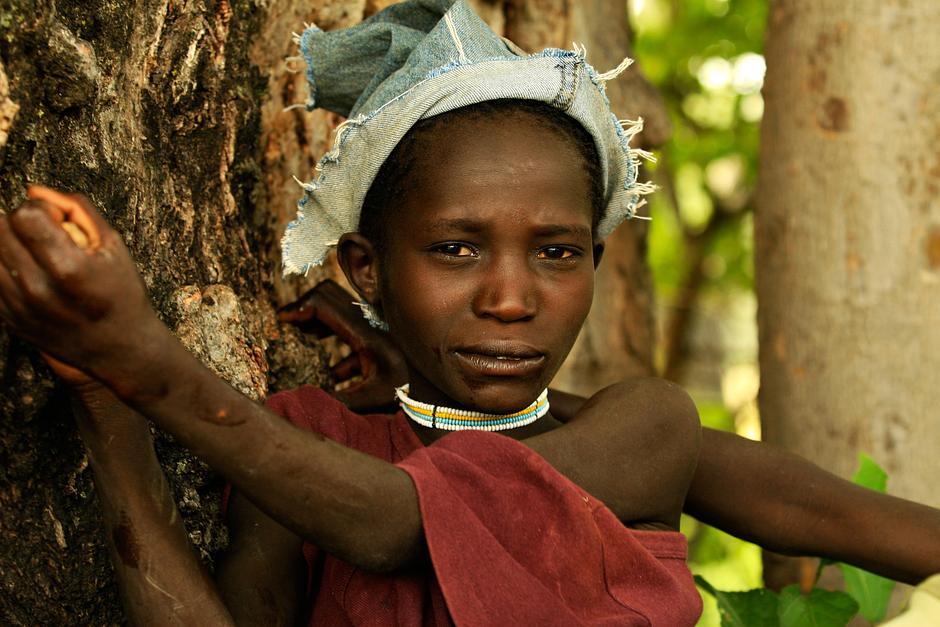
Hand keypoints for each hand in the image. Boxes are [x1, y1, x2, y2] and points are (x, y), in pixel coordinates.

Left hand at [0, 187, 163, 385]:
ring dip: (9, 246)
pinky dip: (5, 268)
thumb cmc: (122, 293)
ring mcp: (19, 308)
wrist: (120, 349)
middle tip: (46, 238)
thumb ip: (77, 210)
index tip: (58, 223)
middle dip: (21, 224)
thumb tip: (33, 189)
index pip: (24, 214)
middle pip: (0, 229)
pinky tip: (29, 274)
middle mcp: (38, 289)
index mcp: (68, 268)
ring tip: (37, 256)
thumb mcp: (114, 246)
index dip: (41, 210)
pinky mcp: (7, 320)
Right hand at [278, 280, 407, 411]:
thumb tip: (301, 404)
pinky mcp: (379, 341)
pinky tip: (335, 373)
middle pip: (330, 297)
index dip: (300, 307)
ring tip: (306, 337)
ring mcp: (374, 329)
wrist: (439, 392)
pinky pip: (353, 334)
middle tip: (290, 323)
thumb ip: (337, 401)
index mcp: (363, 332)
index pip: (325, 303)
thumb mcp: (372, 398)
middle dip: (307, 307)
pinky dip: (338, 345)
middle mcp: (368, 324)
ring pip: (341, 312)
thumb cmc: (409, 392)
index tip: (282, 319)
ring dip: (320, 322)